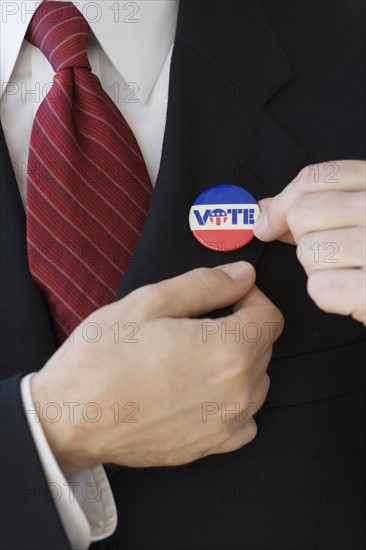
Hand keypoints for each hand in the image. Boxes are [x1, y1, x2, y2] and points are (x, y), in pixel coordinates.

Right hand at [31, 261, 282, 473]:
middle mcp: (239, 392)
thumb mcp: (150, 302)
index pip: (270, 316)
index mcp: (229, 350)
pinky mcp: (211, 446)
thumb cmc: (103, 358)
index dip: (250, 298)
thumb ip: (206, 284)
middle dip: (241, 327)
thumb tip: (244, 275)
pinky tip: (200, 390)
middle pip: (264, 347)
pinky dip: (232, 400)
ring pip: (256, 381)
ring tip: (194, 356)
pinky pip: (244, 419)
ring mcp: (226, 424)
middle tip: (198, 324)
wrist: (72, 417)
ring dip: (237, 363)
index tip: (227, 297)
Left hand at [254, 160, 365, 323]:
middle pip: (304, 214)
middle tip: (332, 253)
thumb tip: (265, 208)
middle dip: (305, 239)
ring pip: (309, 251)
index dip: (282, 202)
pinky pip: (321, 288)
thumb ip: (320, 206)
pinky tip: (354, 292)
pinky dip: (330, 295)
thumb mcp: (365, 217)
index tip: (267, 223)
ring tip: (351, 272)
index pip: (317, 177)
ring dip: (320, 269)